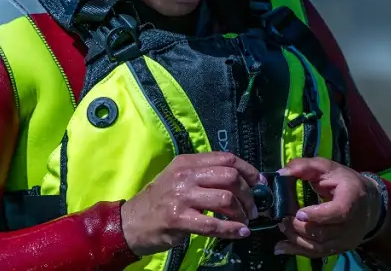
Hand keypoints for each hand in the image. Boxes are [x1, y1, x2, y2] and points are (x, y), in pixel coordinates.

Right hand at [121, 152, 262, 256]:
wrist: (131, 222)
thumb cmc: (159, 200)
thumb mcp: (178, 178)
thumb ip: (204, 175)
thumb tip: (240, 182)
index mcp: (186, 162)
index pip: (226, 158)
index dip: (248, 170)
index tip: (259, 184)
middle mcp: (184, 175)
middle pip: (230, 177)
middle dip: (248, 194)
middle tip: (252, 208)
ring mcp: (181, 197)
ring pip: (225, 199)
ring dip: (242, 213)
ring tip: (245, 221)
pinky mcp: (179, 219)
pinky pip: (214, 224)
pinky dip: (232, 229)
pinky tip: (240, 233)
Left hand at [274, 157, 383, 257]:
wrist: (369, 203)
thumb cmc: (344, 182)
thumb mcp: (327, 167)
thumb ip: (304, 166)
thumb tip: (282, 173)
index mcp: (352, 198)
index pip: (339, 212)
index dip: (318, 215)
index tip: (299, 212)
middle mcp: (352, 223)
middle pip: (323, 232)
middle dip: (298, 226)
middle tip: (282, 217)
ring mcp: (347, 239)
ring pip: (319, 246)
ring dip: (295, 239)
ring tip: (282, 226)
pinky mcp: (340, 248)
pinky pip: (318, 254)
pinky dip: (298, 251)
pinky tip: (281, 247)